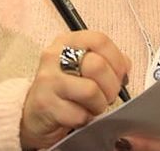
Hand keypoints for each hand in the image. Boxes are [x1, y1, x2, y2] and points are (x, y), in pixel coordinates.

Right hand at [20, 31, 131, 149]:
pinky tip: (77, 115)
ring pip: (91, 91)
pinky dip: (85, 119)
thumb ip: (106, 61)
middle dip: (110, 87)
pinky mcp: (45, 104)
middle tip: (104, 95)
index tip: (117, 74)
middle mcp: (54, 56)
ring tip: (90, 106)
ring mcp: (48, 80)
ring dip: (98, 105)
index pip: (100, 40)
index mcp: (66, 42)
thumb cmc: (64, 89)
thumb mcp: (82, 67)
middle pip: (97, 65)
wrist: (34, 113)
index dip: (116, 60)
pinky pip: (80, 114)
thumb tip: (125, 65)